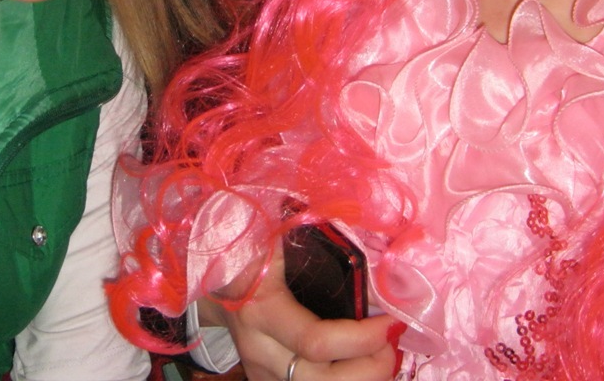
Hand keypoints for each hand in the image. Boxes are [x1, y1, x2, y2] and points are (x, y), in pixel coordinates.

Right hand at [197, 245, 401, 380]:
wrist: (213, 270)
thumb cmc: (252, 245)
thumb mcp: (280, 236)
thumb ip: (323, 242)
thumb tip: (377, 256)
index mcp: (260, 307)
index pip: (316, 341)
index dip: (362, 338)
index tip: (390, 320)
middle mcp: (258, 347)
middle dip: (370, 368)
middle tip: (390, 344)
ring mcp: (259, 370)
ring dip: (361, 379)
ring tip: (379, 356)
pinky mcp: (265, 380)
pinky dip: (342, 380)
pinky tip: (358, 363)